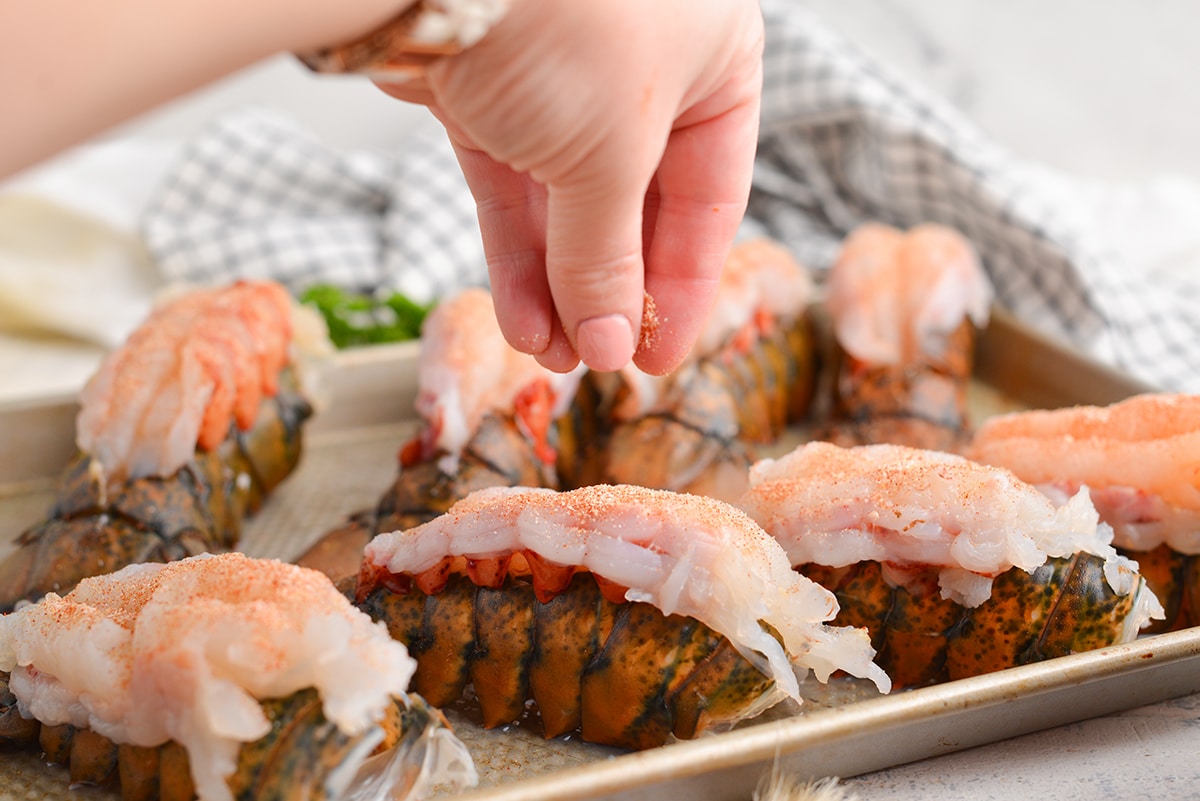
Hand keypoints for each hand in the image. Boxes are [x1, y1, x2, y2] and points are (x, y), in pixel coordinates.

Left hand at [378, 0, 763, 374]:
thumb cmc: (565, 21)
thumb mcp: (610, 157)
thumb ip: (610, 258)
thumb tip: (612, 345)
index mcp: (712, 61)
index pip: (712, 195)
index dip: (687, 286)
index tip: (660, 357)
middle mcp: (643, 68)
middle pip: (638, 206)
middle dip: (612, 290)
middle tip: (602, 360)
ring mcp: (561, 80)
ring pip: (567, 204)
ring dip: (560, 287)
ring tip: (554, 357)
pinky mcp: (488, 94)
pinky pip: (512, 189)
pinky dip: (517, 256)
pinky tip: (523, 320)